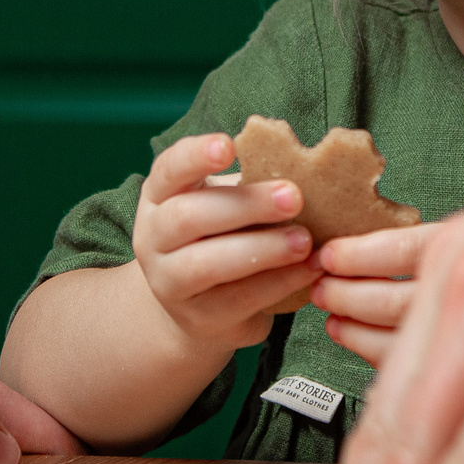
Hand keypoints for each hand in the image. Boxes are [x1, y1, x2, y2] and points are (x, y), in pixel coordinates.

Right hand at [133, 133, 319, 351]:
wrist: (198, 309)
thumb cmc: (220, 238)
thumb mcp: (224, 205)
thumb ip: (249, 184)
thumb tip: (307, 167)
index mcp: (159, 197)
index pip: (168, 169)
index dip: (195, 156)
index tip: (229, 145)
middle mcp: (154, 239)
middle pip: (188, 217)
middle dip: (244, 204)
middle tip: (294, 196)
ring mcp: (170, 283)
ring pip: (208, 264)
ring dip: (262, 249)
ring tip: (305, 240)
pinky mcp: (200, 317)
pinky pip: (239, 298)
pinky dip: (279, 282)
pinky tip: (310, 269)